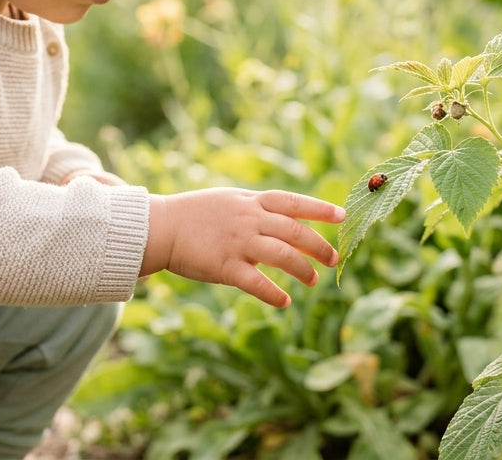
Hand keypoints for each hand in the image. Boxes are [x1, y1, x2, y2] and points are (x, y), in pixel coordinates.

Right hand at [140, 188, 344, 307]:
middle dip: (318, 245)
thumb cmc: (194, 214)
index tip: (342, 216)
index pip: (292, 202)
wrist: (159, 227)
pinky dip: (273, 293)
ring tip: (313, 280)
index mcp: (250, 202)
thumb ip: (256, 209)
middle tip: (334, 259)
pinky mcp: (224, 266)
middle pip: (294, 231)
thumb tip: (287, 222)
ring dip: (303, 269)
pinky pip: (256, 282)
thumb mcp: (228, 201)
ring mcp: (237, 242)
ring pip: (282, 255)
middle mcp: (248, 220)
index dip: (319, 208)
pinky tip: (285, 301)